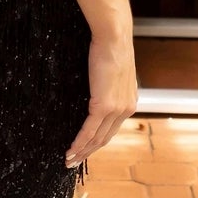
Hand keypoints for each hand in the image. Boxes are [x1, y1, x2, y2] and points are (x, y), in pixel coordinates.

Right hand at [65, 30, 137, 169]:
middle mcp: (126, 109)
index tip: (84, 150)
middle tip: (73, 161)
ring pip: (97, 138)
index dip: (97, 142)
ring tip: (68, 159)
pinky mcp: (104, 105)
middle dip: (88, 152)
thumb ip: (106, 86)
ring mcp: (117, 109)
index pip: (112, 129)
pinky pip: (90, 130)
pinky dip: (79, 142)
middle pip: (105, 138)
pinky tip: (71, 149)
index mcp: (129, 102)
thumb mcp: (111, 71)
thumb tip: (94, 89)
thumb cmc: (110, 47)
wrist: (113, 36)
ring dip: (82, 151)